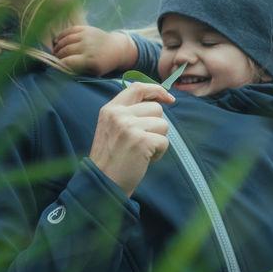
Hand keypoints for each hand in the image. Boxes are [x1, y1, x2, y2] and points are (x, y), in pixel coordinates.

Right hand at [53, 26, 137, 75]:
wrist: (117, 48)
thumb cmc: (104, 64)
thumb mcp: (94, 72)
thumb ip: (79, 71)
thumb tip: (62, 70)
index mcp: (90, 59)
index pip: (68, 61)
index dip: (59, 64)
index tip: (54, 67)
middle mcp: (87, 46)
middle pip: (65, 50)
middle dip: (57, 56)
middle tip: (54, 60)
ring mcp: (86, 36)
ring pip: (65, 40)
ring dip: (57, 46)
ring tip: (55, 52)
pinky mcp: (86, 28)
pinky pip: (69, 30)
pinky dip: (61, 36)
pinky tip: (57, 41)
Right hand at [89, 82, 174, 196]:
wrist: (102, 183)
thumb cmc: (111, 159)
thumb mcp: (112, 128)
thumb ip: (128, 113)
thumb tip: (159, 101)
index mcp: (110, 109)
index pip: (137, 88)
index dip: (156, 90)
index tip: (169, 99)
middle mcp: (118, 114)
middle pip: (156, 108)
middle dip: (156, 126)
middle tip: (141, 142)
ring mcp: (129, 127)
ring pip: (163, 124)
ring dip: (158, 140)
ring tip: (141, 151)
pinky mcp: (141, 141)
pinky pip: (165, 141)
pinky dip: (159, 153)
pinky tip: (144, 160)